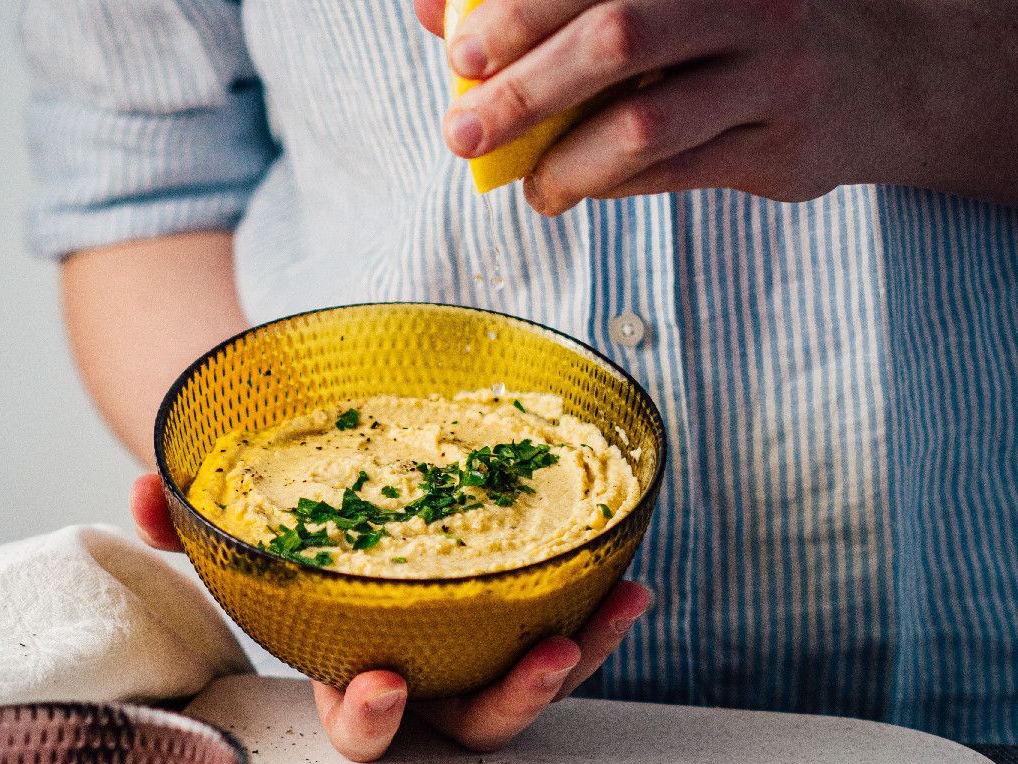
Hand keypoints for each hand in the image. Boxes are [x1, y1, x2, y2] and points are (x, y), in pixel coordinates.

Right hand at [131, 473, 651, 761]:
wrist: (335, 510)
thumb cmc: (286, 537)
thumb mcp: (237, 531)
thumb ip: (187, 521)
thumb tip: (145, 493)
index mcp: (349, 668)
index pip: (357, 720)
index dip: (367, 718)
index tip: (376, 685)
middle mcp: (421, 673)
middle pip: (466, 722)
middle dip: (504, 703)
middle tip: (539, 661)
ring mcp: (470, 650)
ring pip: (527, 683)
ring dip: (576, 657)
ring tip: (611, 609)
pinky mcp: (510, 617)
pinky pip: (559, 630)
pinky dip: (594, 612)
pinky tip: (627, 578)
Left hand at [417, 0, 1017, 210]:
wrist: (881, 71)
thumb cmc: (733, 29)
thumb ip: (554, 1)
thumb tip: (437, 13)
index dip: (521, 9)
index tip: (461, 54)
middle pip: (616, 36)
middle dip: (524, 89)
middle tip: (462, 132)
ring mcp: (773, 73)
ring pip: (645, 123)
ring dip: (565, 162)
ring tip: (526, 185)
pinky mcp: (782, 147)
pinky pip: (672, 175)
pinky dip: (608, 187)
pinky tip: (570, 189)